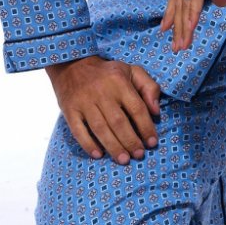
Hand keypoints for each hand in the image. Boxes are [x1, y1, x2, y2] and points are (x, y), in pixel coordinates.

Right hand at [46, 56, 160, 164]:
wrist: (73, 64)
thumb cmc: (108, 72)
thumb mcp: (131, 71)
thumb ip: (149, 87)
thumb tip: (156, 112)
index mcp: (119, 82)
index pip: (136, 108)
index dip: (146, 127)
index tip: (152, 143)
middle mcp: (102, 92)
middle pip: (118, 122)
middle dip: (130, 141)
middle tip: (138, 155)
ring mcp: (84, 101)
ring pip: (100, 129)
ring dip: (113, 147)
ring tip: (124, 160)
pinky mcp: (69, 110)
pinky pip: (78, 131)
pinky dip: (88, 144)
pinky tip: (98, 155)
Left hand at [160, 0, 225, 52]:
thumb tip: (218, 3)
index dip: (175, 11)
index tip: (170, 28)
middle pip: (179, 0)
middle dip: (176, 24)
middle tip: (175, 45)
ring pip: (185, 2)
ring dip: (183, 25)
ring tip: (182, 45)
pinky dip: (191, 14)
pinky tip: (189, 28)